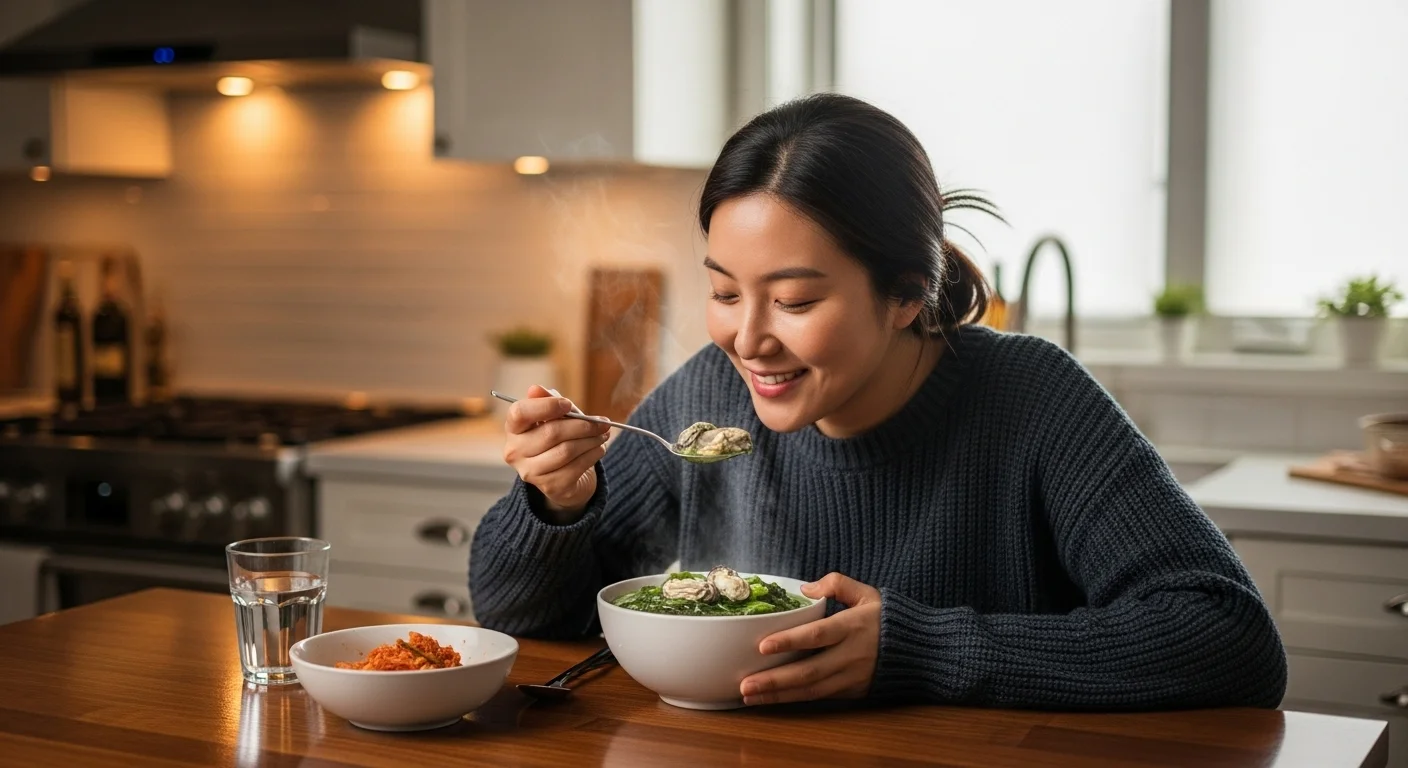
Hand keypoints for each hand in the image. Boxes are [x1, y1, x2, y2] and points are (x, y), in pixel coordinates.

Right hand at [502, 385, 610, 519]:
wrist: (564, 477)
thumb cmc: (558, 439)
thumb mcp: (556, 417)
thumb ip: (549, 402)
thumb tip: (536, 388)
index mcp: (513, 429)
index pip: (520, 413)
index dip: (546, 406)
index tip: (568, 404)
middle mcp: (515, 452)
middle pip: (551, 433)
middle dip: (582, 425)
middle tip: (603, 422)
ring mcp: (530, 472)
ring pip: (567, 451)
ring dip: (591, 440)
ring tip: (603, 434)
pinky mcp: (550, 487)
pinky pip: (576, 467)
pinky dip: (593, 455)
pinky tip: (599, 449)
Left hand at [739, 573, 881, 705]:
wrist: (921, 651)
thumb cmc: (887, 618)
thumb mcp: (867, 593)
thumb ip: (837, 584)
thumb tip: (805, 588)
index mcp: (852, 627)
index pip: (817, 635)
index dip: (789, 641)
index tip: (762, 646)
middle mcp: (850, 655)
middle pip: (808, 671)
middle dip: (774, 680)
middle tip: (745, 684)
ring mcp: (851, 677)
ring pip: (810, 691)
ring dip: (778, 695)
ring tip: (749, 696)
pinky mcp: (851, 692)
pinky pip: (818, 698)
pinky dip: (793, 700)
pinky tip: (771, 699)